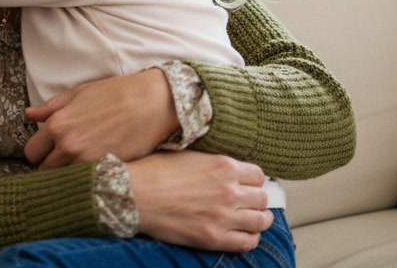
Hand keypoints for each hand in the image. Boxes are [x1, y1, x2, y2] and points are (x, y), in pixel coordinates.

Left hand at [24, 68, 178, 168]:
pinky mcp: (106, 171)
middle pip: (45, 172)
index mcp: (57, 126)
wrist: (153, 103)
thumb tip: (29, 114)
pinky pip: (87, 183)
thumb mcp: (79, 94)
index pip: (31, 153)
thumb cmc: (116, 93)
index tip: (48, 150)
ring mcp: (88, 162)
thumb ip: (51, 107)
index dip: (39, 152)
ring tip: (80, 163)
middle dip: (51, 166)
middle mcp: (69, 147)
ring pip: (64, 181)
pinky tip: (96, 168)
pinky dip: (88, 179)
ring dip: (68, 175)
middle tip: (64, 158)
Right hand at [128, 150, 272, 251]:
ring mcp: (223, 216)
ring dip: (259, 219)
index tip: (248, 184)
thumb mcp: (188, 154)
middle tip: (249, 202)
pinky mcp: (214, 237)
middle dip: (257, 199)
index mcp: (224, 166)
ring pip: (261, 220)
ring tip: (253, 219)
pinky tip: (243, 234)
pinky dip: (250, 238)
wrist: (134, 195)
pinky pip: (248, 242)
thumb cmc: (154, 171)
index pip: (258, 175)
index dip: (253, 180)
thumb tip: (225, 168)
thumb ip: (213, 162)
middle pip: (262, 198)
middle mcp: (229, 191)